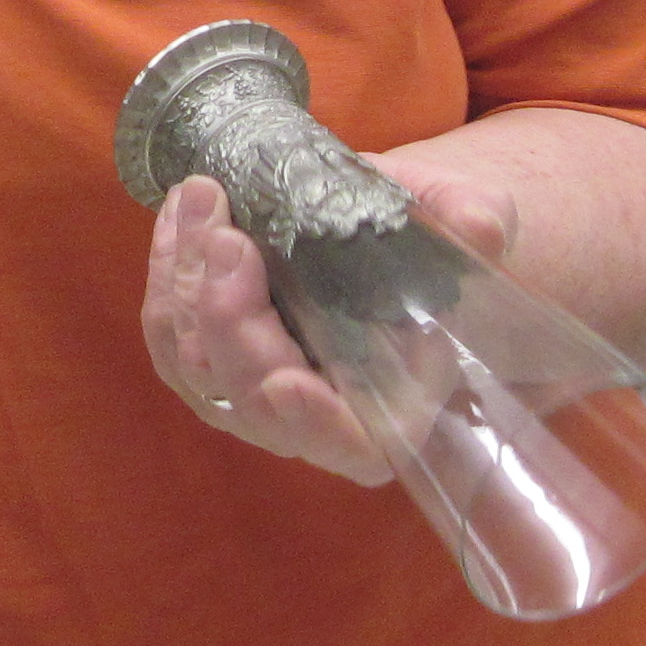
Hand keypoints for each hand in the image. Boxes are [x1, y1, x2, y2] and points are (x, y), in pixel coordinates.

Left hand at [142, 163, 520, 485]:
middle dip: (230, 317)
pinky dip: (168, 274)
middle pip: (252, 396)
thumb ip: (473, 221)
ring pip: (196, 365)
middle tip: (228, 236)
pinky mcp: (214, 360)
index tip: (287, 384)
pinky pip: (172, 334)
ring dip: (186, 283)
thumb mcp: (468, 215)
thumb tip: (477, 224)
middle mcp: (318, 419)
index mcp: (396, 407)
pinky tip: (181, 216)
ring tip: (200, 200)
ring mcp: (257, 395)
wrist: (383, 226)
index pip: (353, 444)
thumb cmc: (434, 235)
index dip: (315, 423)